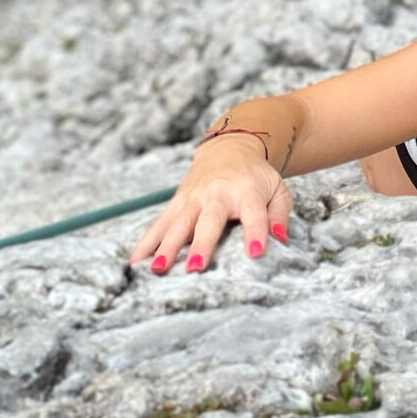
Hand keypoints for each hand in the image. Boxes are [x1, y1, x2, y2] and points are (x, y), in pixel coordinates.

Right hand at [131, 140, 290, 275]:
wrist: (230, 148)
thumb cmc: (256, 177)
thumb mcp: (277, 190)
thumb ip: (279, 215)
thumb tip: (281, 239)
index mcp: (247, 191)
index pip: (253, 213)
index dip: (255, 232)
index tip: (255, 253)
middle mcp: (217, 194)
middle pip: (208, 220)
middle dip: (201, 244)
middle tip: (195, 268)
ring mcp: (193, 198)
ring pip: (178, 223)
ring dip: (167, 246)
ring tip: (157, 269)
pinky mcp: (177, 202)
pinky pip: (160, 223)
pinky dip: (147, 242)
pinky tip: (136, 262)